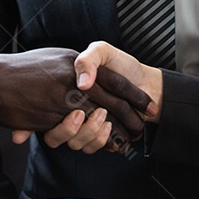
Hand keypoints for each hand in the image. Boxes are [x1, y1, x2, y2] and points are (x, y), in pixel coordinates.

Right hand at [0, 47, 150, 140]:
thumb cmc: (17, 71)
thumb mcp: (50, 59)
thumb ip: (70, 67)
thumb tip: (84, 77)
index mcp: (73, 62)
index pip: (112, 78)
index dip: (132, 93)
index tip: (146, 105)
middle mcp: (72, 78)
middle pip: (112, 99)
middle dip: (130, 116)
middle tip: (141, 128)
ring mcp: (63, 98)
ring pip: (97, 118)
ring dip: (110, 132)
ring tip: (122, 138)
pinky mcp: (53, 116)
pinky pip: (79, 131)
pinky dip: (93, 139)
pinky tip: (104, 145)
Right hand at [38, 42, 162, 153]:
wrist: (146, 81)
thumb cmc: (122, 64)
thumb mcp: (102, 51)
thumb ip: (88, 60)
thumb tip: (82, 84)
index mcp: (66, 90)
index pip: (53, 107)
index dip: (60, 114)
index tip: (79, 113)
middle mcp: (71, 109)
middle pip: (62, 132)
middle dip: (83, 127)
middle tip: (101, 114)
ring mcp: (83, 124)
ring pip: (76, 142)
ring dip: (93, 136)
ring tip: (108, 124)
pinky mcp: (96, 136)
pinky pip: (90, 147)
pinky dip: (103, 143)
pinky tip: (116, 136)